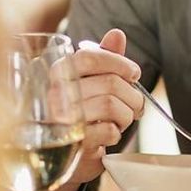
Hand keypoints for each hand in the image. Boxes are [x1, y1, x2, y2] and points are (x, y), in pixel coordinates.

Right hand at [68, 28, 144, 186]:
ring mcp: (62, 119)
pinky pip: (109, 131)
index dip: (119, 63)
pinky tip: (108, 134)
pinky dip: (116, 133)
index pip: (90, 57)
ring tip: (122, 120)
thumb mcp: (89, 83)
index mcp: (57, 73)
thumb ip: (103, 59)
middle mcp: (55, 94)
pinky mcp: (73, 143)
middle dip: (132, 96)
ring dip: (127, 115)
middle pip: (110, 83)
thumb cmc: (77, 114)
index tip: (133, 74)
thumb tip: (117, 34)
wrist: (59, 155)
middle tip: (135, 106)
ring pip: (112, 106)